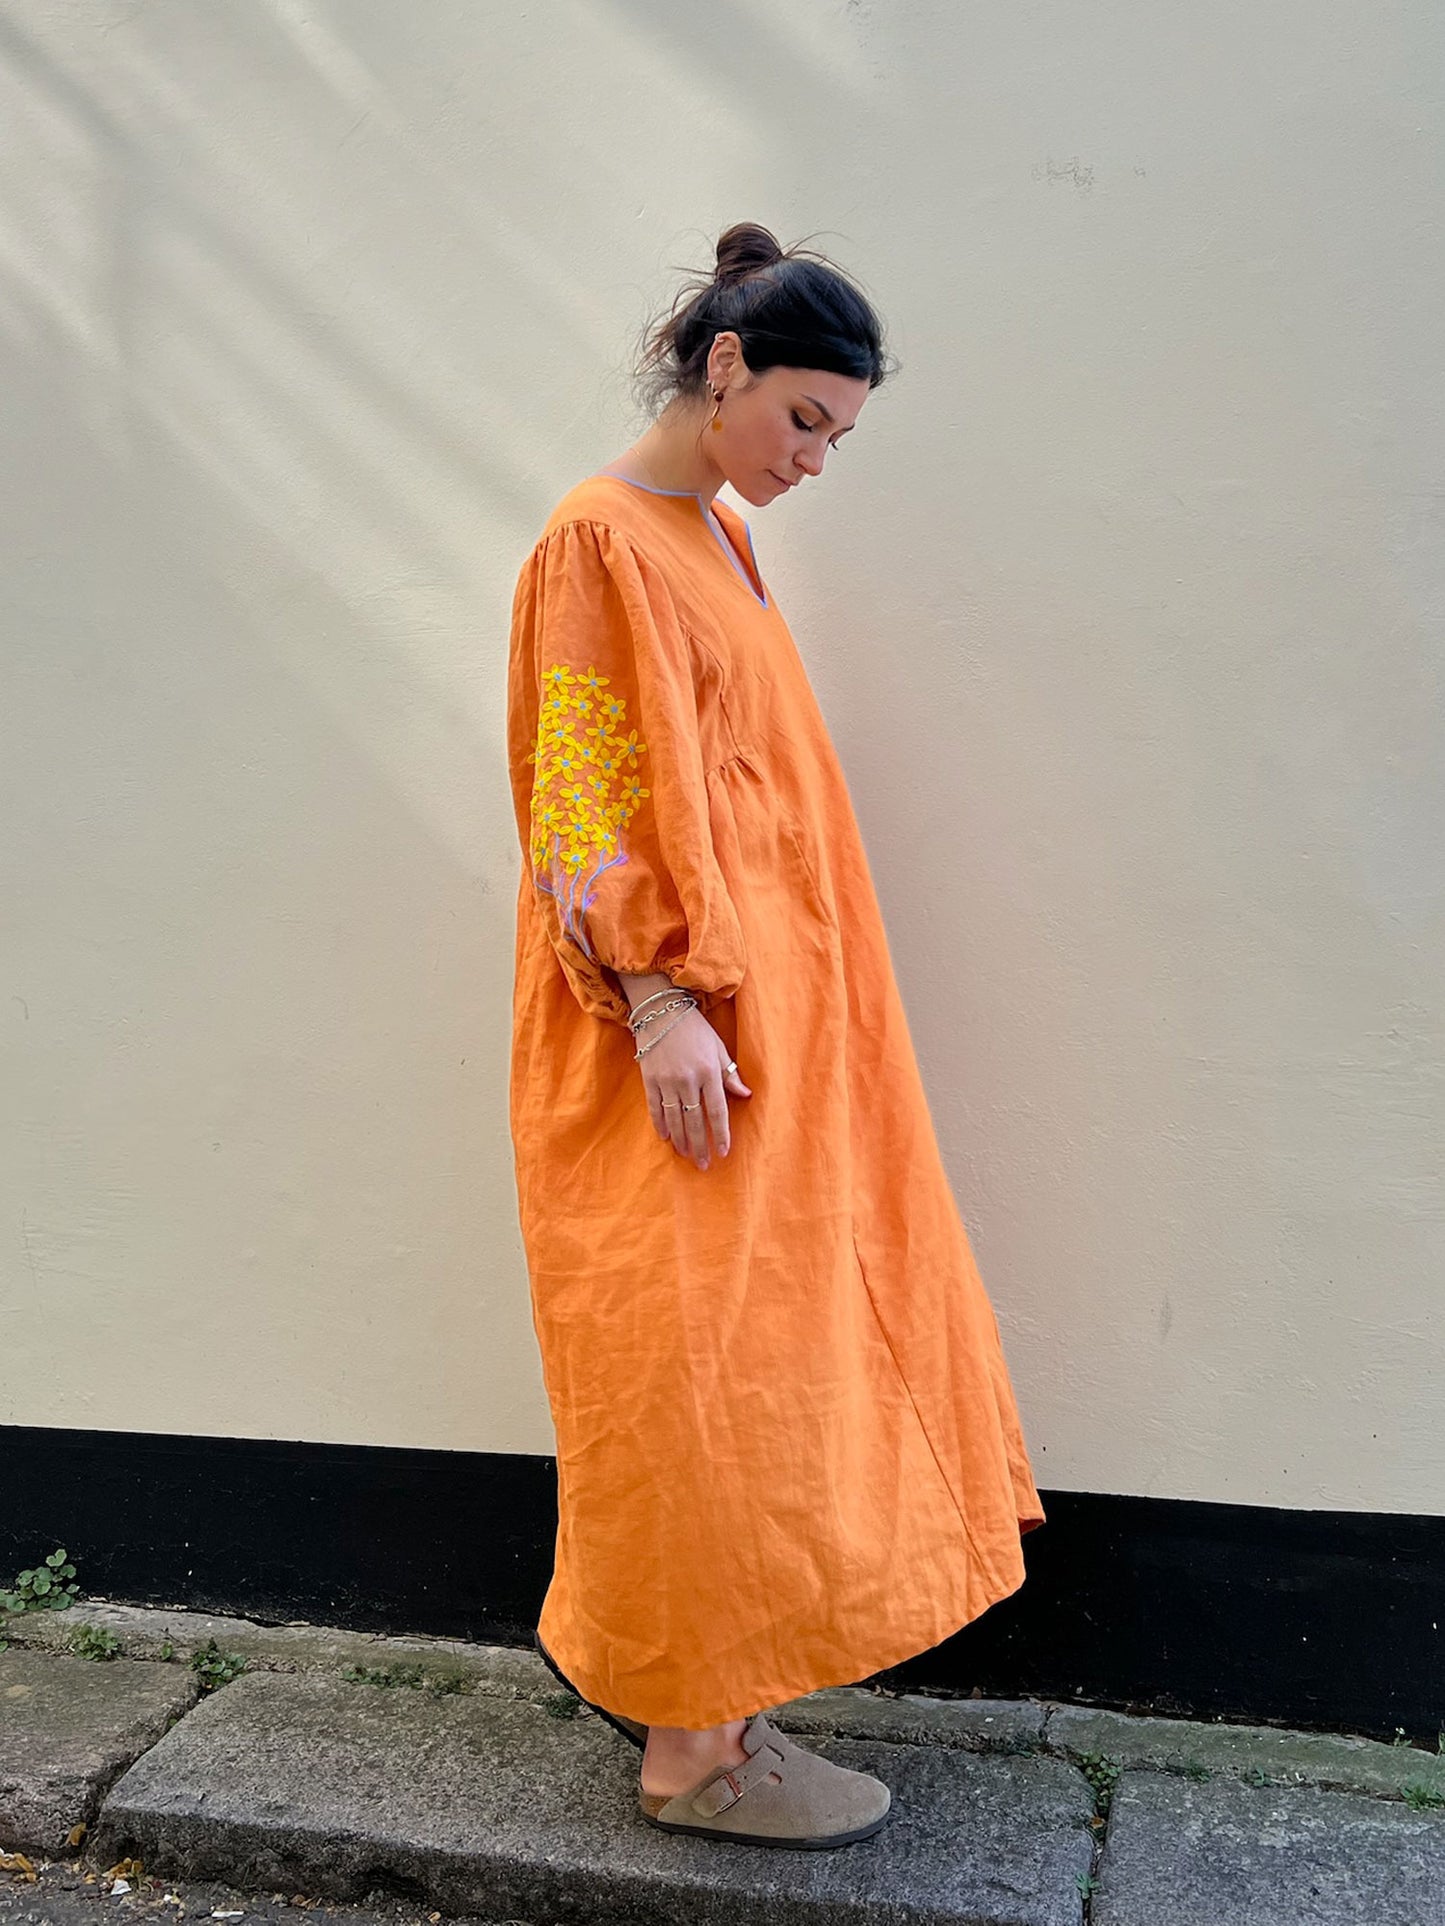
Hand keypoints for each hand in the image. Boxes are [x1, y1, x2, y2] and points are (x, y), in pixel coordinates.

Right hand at [637, 1007, 751, 1169]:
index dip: (721, 1134)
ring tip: (686, 1155)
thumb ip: (730, 1074)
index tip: (723, 1152)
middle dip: (700, 1145)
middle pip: (695, 1121)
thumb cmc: (695, 1029)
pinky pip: (655, 1108)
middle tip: (703, 1164)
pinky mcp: (649, 1079)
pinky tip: (666, 1138)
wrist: (662, 1009)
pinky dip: (660, 1124)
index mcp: (709, 1072)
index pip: (717, 1111)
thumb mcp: (718, 1048)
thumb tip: (746, 1095)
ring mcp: (667, 1080)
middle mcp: (688, 1079)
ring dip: (681, 1140)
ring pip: (674, 1118)